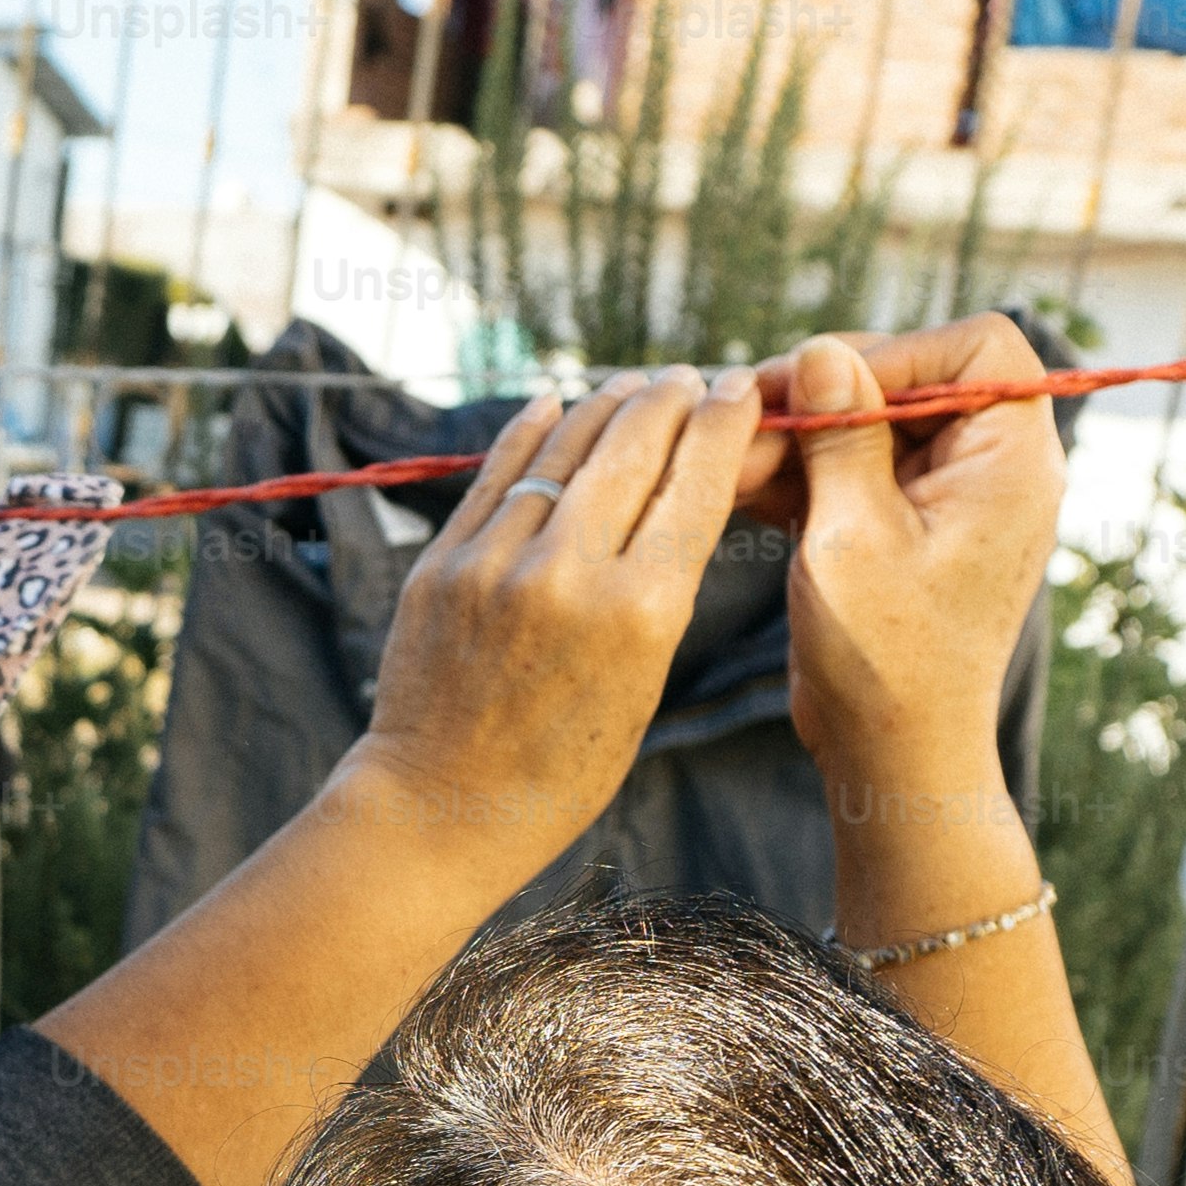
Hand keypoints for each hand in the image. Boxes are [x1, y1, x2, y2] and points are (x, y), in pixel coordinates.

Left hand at [349, 368, 766, 882]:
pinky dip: (533, 432)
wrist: (444, 807)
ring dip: (606, 405)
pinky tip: (557, 403)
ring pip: (565, 447)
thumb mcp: (645, 680)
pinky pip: (497, 474)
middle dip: (671, 399)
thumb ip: (662, 584)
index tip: (743, 388)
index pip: (698, 481)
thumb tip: (679, 490)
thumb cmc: (564, 764)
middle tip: (689, 378)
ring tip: (633, 387)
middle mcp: (569, 574)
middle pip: (635, 445)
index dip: (726, 422)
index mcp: (642, 612)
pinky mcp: (442, 564)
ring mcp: (496, 563)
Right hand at [742, 319, 1065, 793]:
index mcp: (1010, 462)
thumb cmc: (887, 658)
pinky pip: (852, 473)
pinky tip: (739, 485)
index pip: (979, 350)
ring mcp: (943, 500)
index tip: (824, 386)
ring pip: (869, 427)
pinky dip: (799, 475)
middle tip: (750, 418)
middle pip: (911, 382)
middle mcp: (988, 470)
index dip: (901, 351)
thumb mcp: (852, 537)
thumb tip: (822, 351)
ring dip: (798, 438)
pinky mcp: (900, 529)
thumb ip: (840, 438)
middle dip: (827, 396)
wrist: (892, 753)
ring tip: (730, 462)